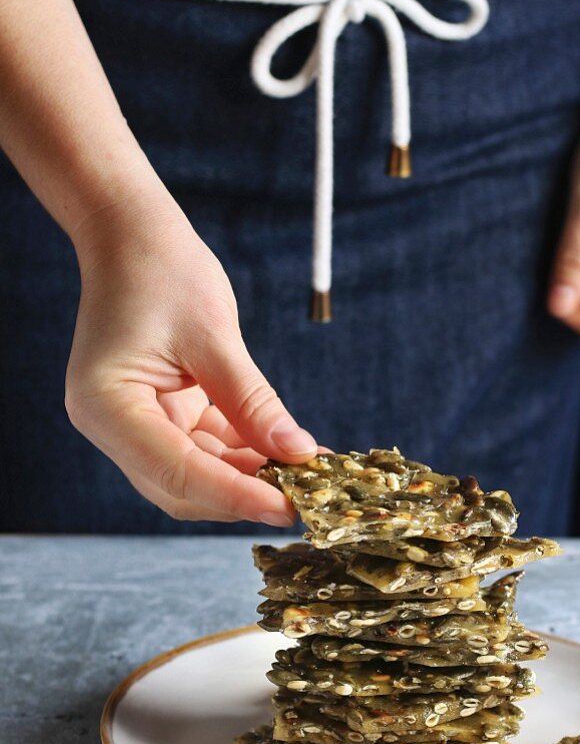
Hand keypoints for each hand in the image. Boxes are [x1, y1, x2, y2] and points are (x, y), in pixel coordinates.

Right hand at [65, 196, 316, 522]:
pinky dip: (247, 454)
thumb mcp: (214, 336)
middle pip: (183, 488)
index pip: (176, 472)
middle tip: (307, 498)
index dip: (235, 496)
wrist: (132, 235)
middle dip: (245, 495)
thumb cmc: (162, 269)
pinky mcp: (160, 417)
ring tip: (308, 474)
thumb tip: (297, 453)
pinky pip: (207, 450)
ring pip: (199, 475)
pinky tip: (289, 452)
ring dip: (251, 477)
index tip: (288, 509)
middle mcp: (113, 427)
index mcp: (106, 406)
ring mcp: (134, 425)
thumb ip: (253, 402)